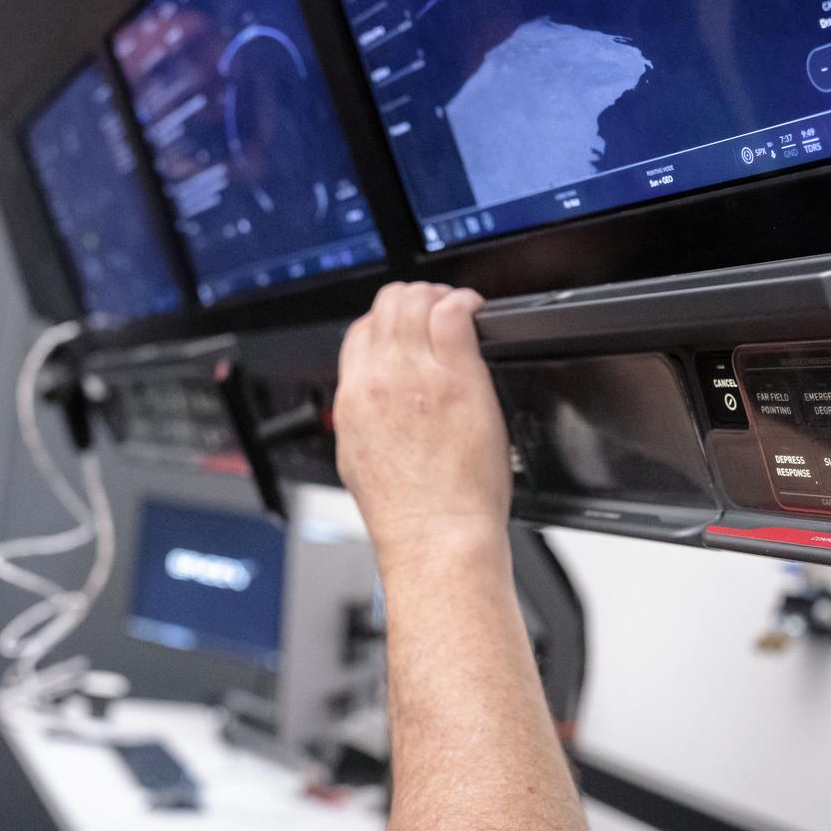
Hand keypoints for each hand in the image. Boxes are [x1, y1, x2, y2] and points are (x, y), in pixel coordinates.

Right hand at [335, 283, 508, 559]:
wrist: (434, 534)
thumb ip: (365, 419)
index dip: (386, 324)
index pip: (360, 332)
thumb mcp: (360, 461)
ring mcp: (417, 374)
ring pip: (416, 299)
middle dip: (414, 301)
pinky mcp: (456, 376)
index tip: (408, 332)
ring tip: (459, 310)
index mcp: (353, 398)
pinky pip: (454, 312)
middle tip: (437, 313)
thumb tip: (373, 404)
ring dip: (439, 297)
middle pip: (386, 306)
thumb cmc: (408, 512)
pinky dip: (466, 303)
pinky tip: (476, 314)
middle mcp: (379, 378)